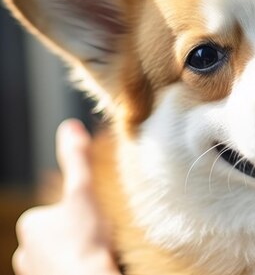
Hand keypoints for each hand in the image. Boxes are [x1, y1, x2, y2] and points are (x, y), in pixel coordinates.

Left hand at [12, 119, 120, 274]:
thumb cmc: (86, 241)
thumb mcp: (84, 191)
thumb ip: (77, 159)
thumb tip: (70, 126)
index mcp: (30, 223)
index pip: (55, 211)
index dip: (79, 213)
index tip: (96, 220)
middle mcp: (23, 252)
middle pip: (56, 236)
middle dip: (75, 236)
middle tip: (99, 238)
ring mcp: (33, 274)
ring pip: (57, 259)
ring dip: (75, 256)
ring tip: (97, 256)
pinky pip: (61, 274)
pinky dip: (74, 271)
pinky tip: (91, 269)